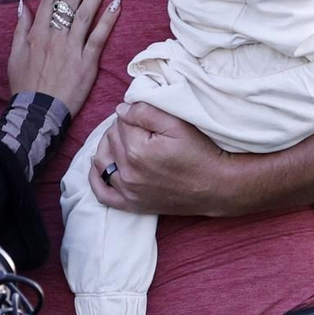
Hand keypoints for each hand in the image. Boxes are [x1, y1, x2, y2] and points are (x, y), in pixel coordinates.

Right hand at [8, 0, 120, 114]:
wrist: (37, 112)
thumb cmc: (25, 85)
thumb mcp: (15, 54)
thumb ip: (20, 28)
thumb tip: (22, 4)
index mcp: (37, 31)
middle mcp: (55, 34)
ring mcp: (72, 47)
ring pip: (87, 12)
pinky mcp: (87, 62)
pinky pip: (99, 37)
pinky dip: (108, 19)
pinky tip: (117, 2)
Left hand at [88, 102, 238, 216]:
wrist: (217, 186)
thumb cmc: (200, 153)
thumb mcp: (176, 124)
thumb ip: (145, 112)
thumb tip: (120, 109)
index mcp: (137, 149)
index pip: (120, 121)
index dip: (133, 115)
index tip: (147, 118)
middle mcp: (128, 172)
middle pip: (111, 139)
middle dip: (122, 129)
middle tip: (141, 128)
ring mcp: (128, 191)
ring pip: (102, 161)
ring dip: (108, 147)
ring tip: (123, 140)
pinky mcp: (132, 205)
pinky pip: (102, 194)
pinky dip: (96, 179)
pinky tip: (99, 166)